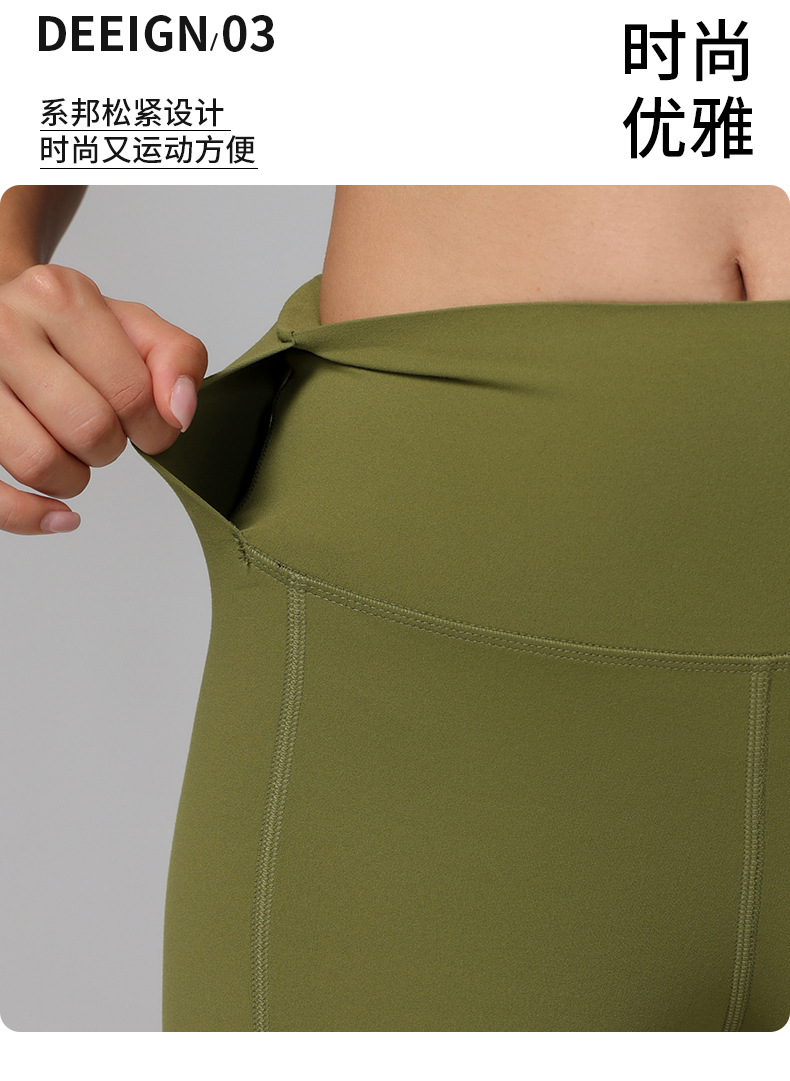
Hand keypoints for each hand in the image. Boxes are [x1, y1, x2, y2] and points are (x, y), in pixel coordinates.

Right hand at [0, 263, 207, 533]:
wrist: (1, 319)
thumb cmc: (67, 330)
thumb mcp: (133, 325)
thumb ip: (178, 357)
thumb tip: (179, 411)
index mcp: (57, 296)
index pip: (132, 394)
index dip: (155, 428)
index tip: (149, 427)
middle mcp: (5, 329)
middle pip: (89, 429)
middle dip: (111, 448)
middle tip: (105, 435)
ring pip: (40, 463)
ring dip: (73, 478)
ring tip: (73, 454)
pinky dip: (31, 516)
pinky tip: (58, 514)